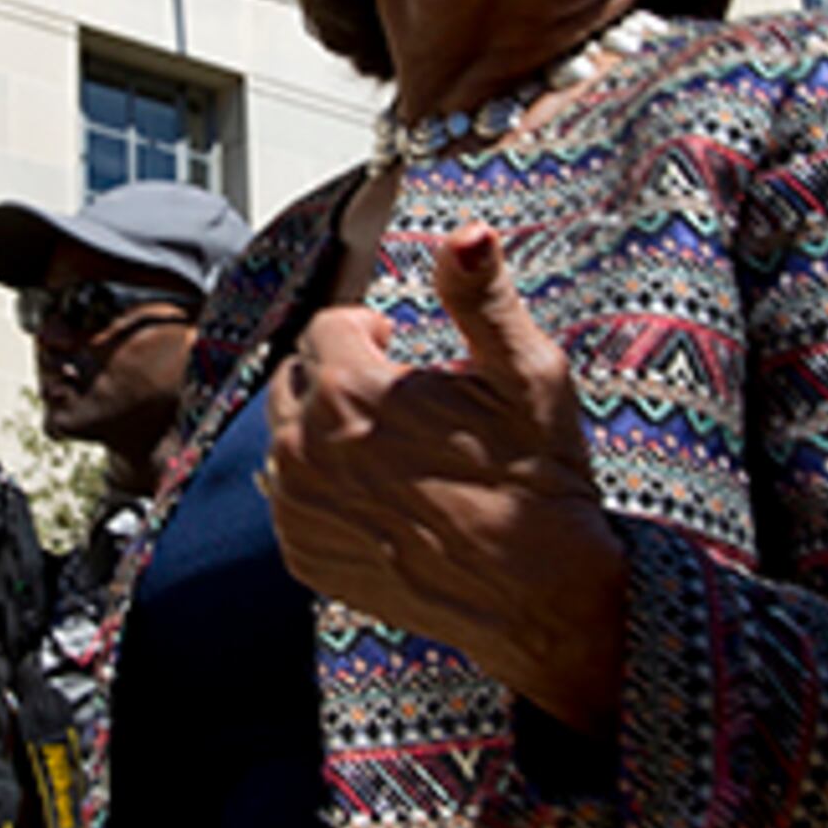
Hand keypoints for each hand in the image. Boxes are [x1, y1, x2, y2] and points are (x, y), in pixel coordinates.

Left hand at [263, 227, 630, 734]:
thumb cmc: (540, 480)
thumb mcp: (526, 373)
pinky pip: (289, 499)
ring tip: (390, 449)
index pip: (328, 327)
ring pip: (286, 437)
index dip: (371, 332)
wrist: (541, 595)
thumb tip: (469, 232)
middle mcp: (306, 448)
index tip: (401, 349)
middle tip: (399, 401)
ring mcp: (299, 508)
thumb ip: (481, 294)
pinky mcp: (303, 556)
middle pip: (296, 377)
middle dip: (338, 376)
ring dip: (324, 431)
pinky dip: (321, 490)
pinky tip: (379, 499)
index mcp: (351, 391)